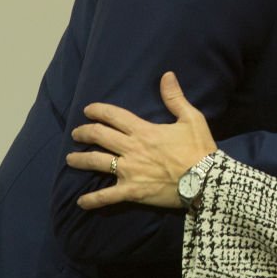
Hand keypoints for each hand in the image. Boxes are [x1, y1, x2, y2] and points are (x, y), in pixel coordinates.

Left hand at [65, 71, 216, 209]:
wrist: (206, 180)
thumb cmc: (199, 148)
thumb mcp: (191, 118)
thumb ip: (175, 98)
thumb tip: (167, 75)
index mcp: (144, 130)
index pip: (114, 116)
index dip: (98, 111)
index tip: (88, 110)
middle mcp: (131, 149)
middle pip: (99, 137)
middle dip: (84, 132)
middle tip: (76, 133)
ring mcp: (130, 171)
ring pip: (96, 163)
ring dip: (80, 160)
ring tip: (70, 159)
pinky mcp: (132, 191)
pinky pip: (107, 196)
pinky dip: (92, 199)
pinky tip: (81, 202)